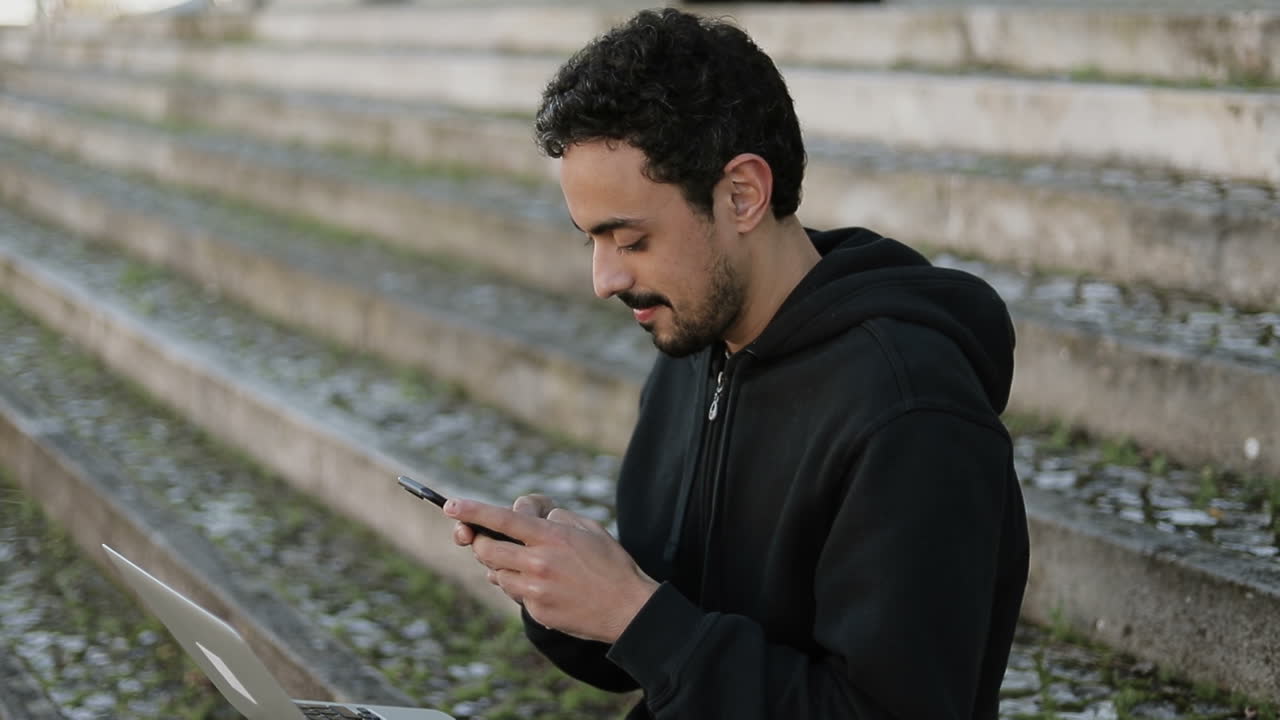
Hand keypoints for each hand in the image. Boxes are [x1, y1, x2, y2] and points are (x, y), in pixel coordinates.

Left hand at [446, 497, 658, 643]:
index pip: (502, 519)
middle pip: (487, 550)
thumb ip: (555, 519)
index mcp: (551, 537)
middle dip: (480, 543)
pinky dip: (520, 587)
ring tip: (526, 565)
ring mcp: (536, 590)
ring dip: (502, 566)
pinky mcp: (537, 612)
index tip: (450, 506)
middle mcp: (538, 563)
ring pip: (496, 575)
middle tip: (486, 540)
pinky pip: (515, 595)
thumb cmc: (612, 564)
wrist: (628, 608)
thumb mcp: (588, 529)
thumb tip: (529, 518)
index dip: (472, 511)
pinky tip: (543, 586)